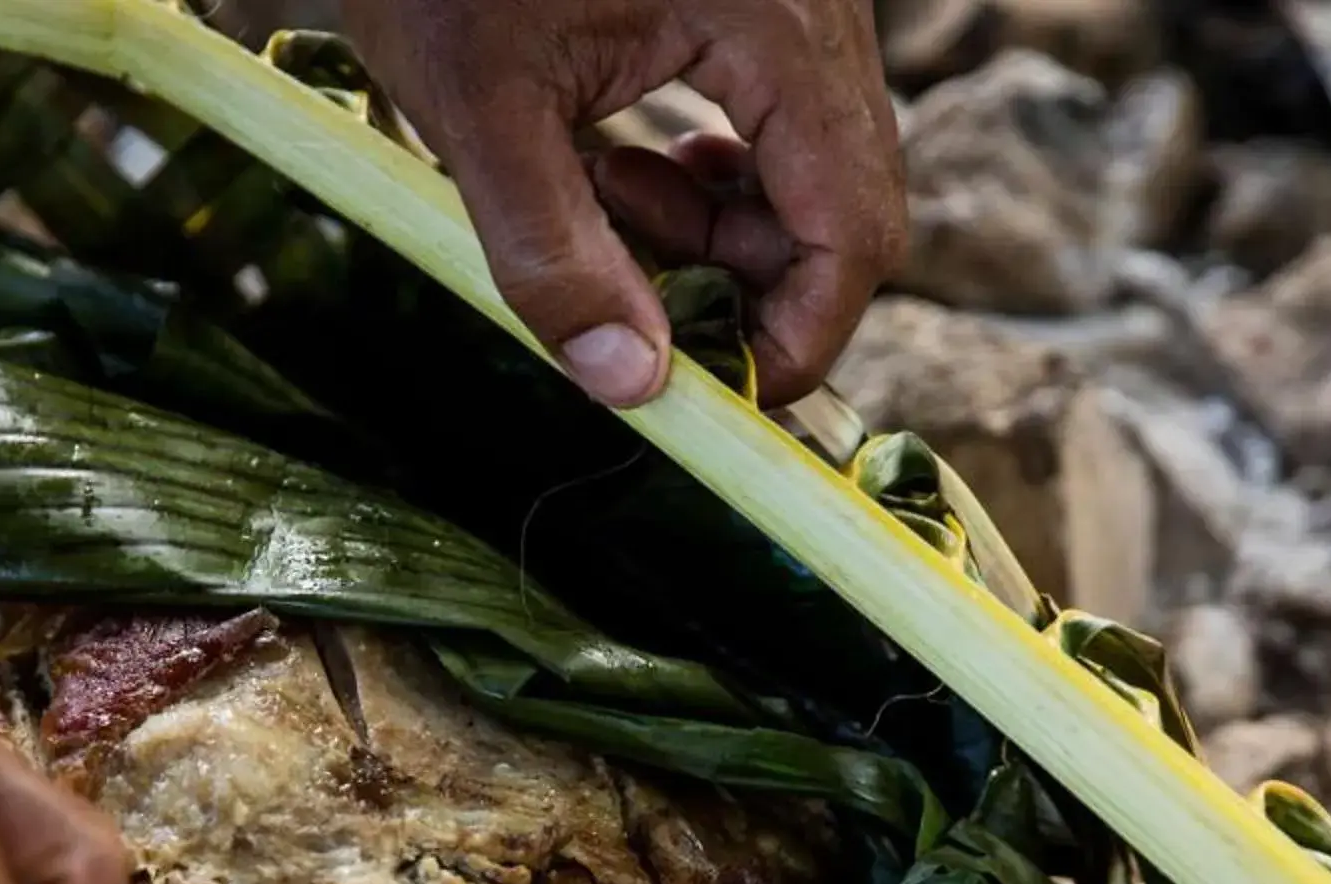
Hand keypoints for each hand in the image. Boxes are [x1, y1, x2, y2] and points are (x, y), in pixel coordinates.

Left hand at [340, 0, 905, 408]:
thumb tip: (633, 388)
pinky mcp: (770, 6)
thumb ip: (554, 256)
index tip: (713, 398)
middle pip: (853, 207)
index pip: (850, 228)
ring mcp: (806, 2)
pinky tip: (631, 166)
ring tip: (607, 197)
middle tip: (633, 281)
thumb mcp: (476, 107)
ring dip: (725, 232)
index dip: (797, 339)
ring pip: (823, 174)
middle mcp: (820, 3)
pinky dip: (721, 179)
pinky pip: (789, 126)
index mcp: (774, 18)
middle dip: (751, 284)